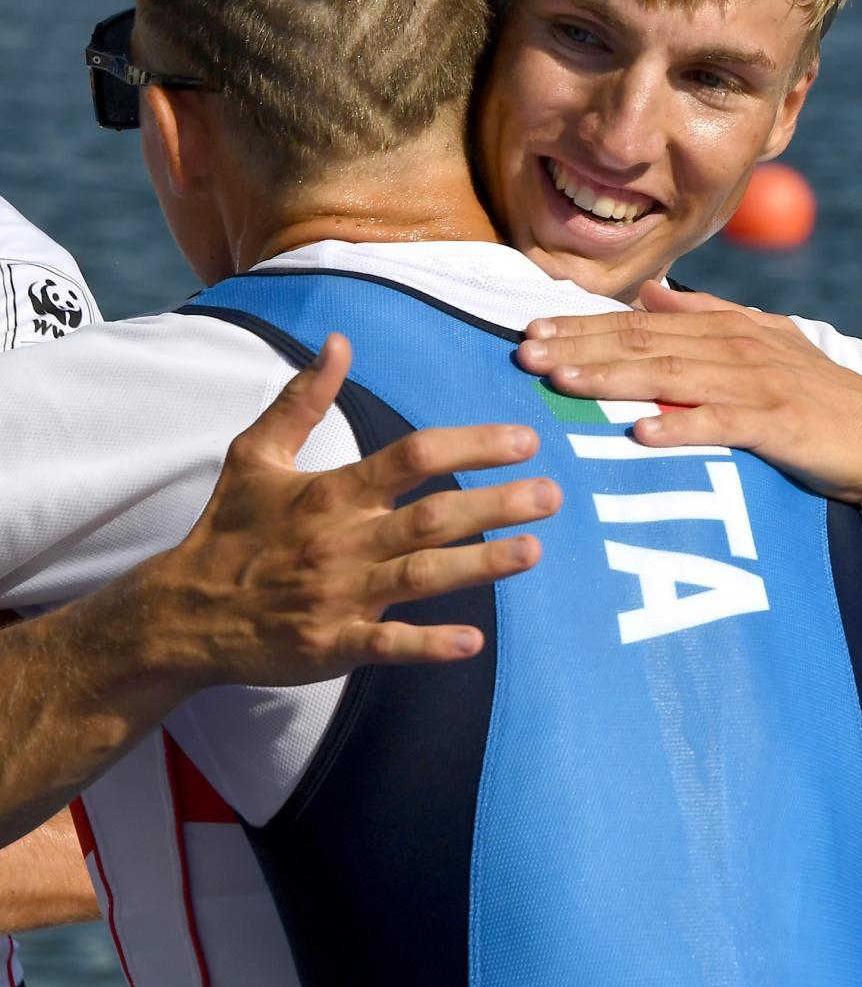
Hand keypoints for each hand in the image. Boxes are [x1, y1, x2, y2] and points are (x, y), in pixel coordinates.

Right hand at [155, 333, 561, 683]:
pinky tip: (474, 640)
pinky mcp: (331, 645)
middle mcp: (342, 540)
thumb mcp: (255, 454)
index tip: (523, 440)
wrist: (183, 613)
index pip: (412, 457)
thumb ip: (302, 399)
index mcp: (331, 492)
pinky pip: (388, 645)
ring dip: (479, 565)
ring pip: (420, 577)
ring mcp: (338, 595)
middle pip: (431, 517)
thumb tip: (337, 341)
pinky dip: (430, 644)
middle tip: (552, 494)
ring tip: (534, 551)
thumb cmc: (229, 529)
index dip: (470, 445)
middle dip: (495, 504)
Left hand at [516, 279, 861, 504]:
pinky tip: (642, 434)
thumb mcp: (764, 340)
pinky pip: (723, 425)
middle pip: (645, 343)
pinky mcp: (780, 425)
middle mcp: (738, 347)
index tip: (532, 329)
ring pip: (672, 377)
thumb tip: (646, 293)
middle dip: (581, 347)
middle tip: (524, 353)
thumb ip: (705, 314)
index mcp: (729, 327)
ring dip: (613, 379)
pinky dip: (682, 427)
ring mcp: (759, 384)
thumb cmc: (819, 395)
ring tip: (563, 383)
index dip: (584, 326)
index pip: (642, 324)